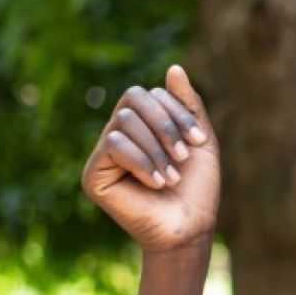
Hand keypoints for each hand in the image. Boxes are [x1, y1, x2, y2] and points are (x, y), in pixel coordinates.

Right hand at [81, 65, 218, 253]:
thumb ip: (188, 104)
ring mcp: (104, 154)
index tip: (199, 140)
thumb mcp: (201, 140)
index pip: (149, 94)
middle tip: (184, 157)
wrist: (190, 226)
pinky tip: (156, 183)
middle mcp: (120, 134)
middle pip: (133, 99)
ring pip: (123, 121)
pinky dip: (141, 161)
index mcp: (144, 125)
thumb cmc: (197, 188)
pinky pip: (113, 145)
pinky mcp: (94, 174)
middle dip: (165, 125)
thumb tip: (173, 68)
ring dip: (157, 148)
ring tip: (172, 176)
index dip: (175, 112)